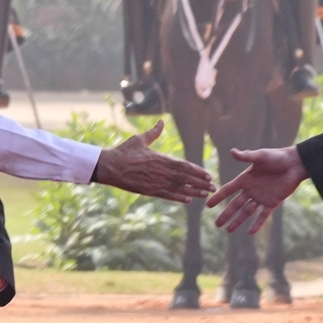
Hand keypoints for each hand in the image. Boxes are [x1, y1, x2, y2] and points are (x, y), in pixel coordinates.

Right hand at [91, 119, 215, 202]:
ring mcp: (154, 182)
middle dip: (200, 183)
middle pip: (185, 178)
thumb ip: (153, 133)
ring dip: (193, 192)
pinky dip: (178, 198)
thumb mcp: (139, 139)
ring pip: (178, 188)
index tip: (208, 174)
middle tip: (213, 186)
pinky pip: (166, 195)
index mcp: (160, 158)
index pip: (183, 165)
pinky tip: (188, 200)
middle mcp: (160, 171)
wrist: (109, 166)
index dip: (197, 171)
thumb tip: (161, 122)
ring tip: (205, 195)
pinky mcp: (148, 190)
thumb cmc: (124, 151)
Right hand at [207, 145, 309, 234]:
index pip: (228, 190)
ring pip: (246, 212)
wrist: (295, 164)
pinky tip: (250, 232)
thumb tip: (232, 151)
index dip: (218, 197)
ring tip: (229, 230)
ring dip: (238, 221)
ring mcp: (261, 197)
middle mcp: (251, 189)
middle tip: (217, 224)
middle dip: (226, 214)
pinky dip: (257, 223)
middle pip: (235, 204)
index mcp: (245, 179)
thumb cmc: (277, 157)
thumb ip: (247, 156)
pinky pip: (263, 215)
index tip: (208, 205)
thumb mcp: (261, 156)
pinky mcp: (272, 202)